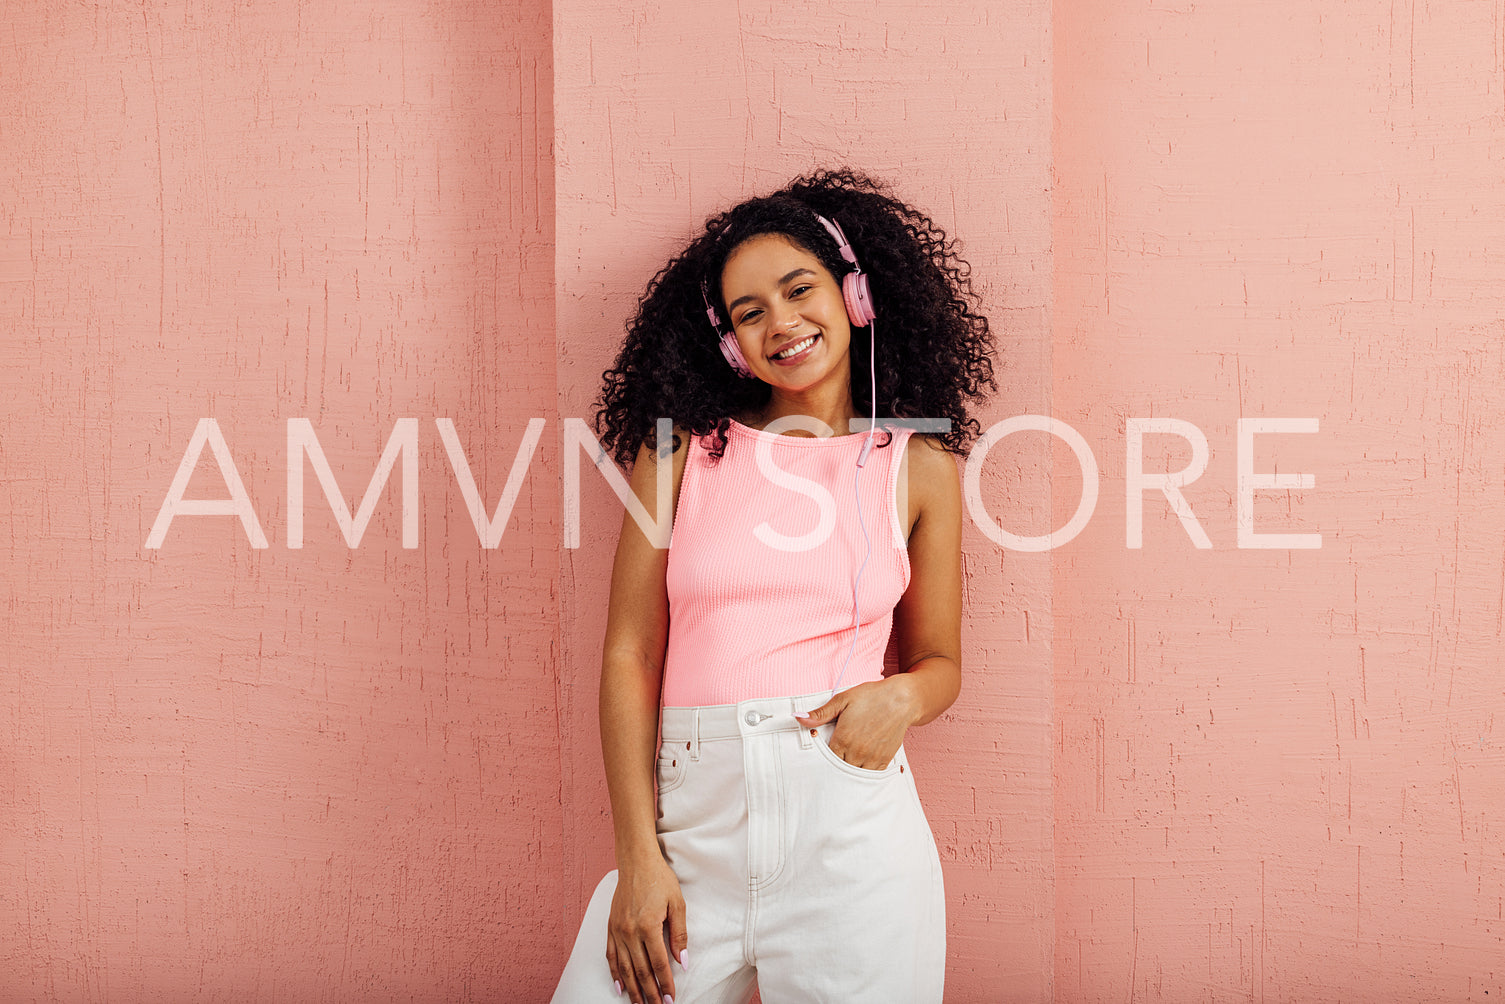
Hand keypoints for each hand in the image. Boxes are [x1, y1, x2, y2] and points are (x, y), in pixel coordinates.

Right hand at [606, 854, 687, 1003]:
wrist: (636, 861)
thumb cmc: (659, 879)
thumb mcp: (677, 904)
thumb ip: (679, 935)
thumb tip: (682, 962)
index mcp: (648, 926)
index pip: (658, 964)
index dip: (665, 984)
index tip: (671, 999)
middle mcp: (629, 931)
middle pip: (640, 971)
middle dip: (650, 993)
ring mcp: (617, 930)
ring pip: (625, 968)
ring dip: (632, 989)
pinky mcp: (610, 926)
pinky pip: (611, 956)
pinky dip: (615, 973)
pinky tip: (619, 986)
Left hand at [795, 676, 921, 769]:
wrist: (902, 699)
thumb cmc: (871, 697)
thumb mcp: (842, 699)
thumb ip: (820, 713)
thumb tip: (797, 717)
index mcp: (843, 738)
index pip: (825, 760)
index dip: (820, 760)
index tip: (818, 758)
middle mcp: (857, 752)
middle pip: (838, 771)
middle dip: (832, 769)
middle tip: (828, 766)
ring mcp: (872, 758)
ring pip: (853, 776)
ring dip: (847, 773)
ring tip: (842, 768)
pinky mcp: (884, 760)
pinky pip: (870, 776)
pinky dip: (862, 774)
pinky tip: (857, 768)